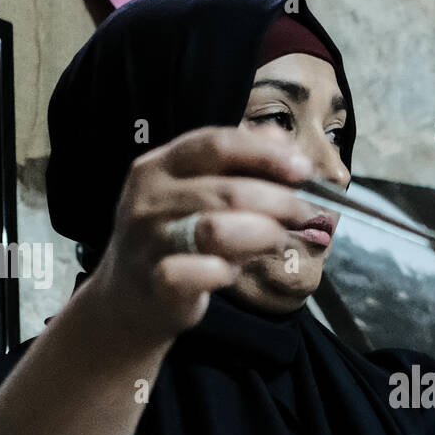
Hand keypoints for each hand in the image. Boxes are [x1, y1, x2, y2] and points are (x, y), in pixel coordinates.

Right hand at [88, 126, 317, 349]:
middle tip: (306, 214)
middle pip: (227, 191)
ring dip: (262, 234)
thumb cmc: (174, 237)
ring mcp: (150, 241)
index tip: (303, 168)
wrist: (127, 297)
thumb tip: (281, 137)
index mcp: (158, 165)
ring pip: (217, 230)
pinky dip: (227, 272)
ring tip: (278, 240)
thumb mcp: (196, 192)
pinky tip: (232, 273)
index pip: (216, 144)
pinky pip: (202, 273)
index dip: (265, 153)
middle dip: (279, 201)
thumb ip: (236, 163)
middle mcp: (149, 198)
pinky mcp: (156, 282)